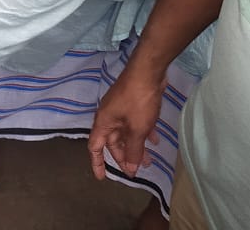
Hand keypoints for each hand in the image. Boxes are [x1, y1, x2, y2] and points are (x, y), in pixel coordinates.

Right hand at [87, 64, 164, 179]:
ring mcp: (121, 109)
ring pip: (126, 134)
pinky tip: (155, 140)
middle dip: (123, 157)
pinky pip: (135, 124)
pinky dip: (143, 134)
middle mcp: (109, 116)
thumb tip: (129, 168)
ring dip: (135, 147)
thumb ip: (133, 150)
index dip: (97, 163)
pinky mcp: (132, 104)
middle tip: (135, 170)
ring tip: (149, 161)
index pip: (95, 147)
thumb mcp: (137, 129)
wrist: (148, 72)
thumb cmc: (138, 101)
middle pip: (112, 142)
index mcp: (104, 122)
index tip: (102, 178)